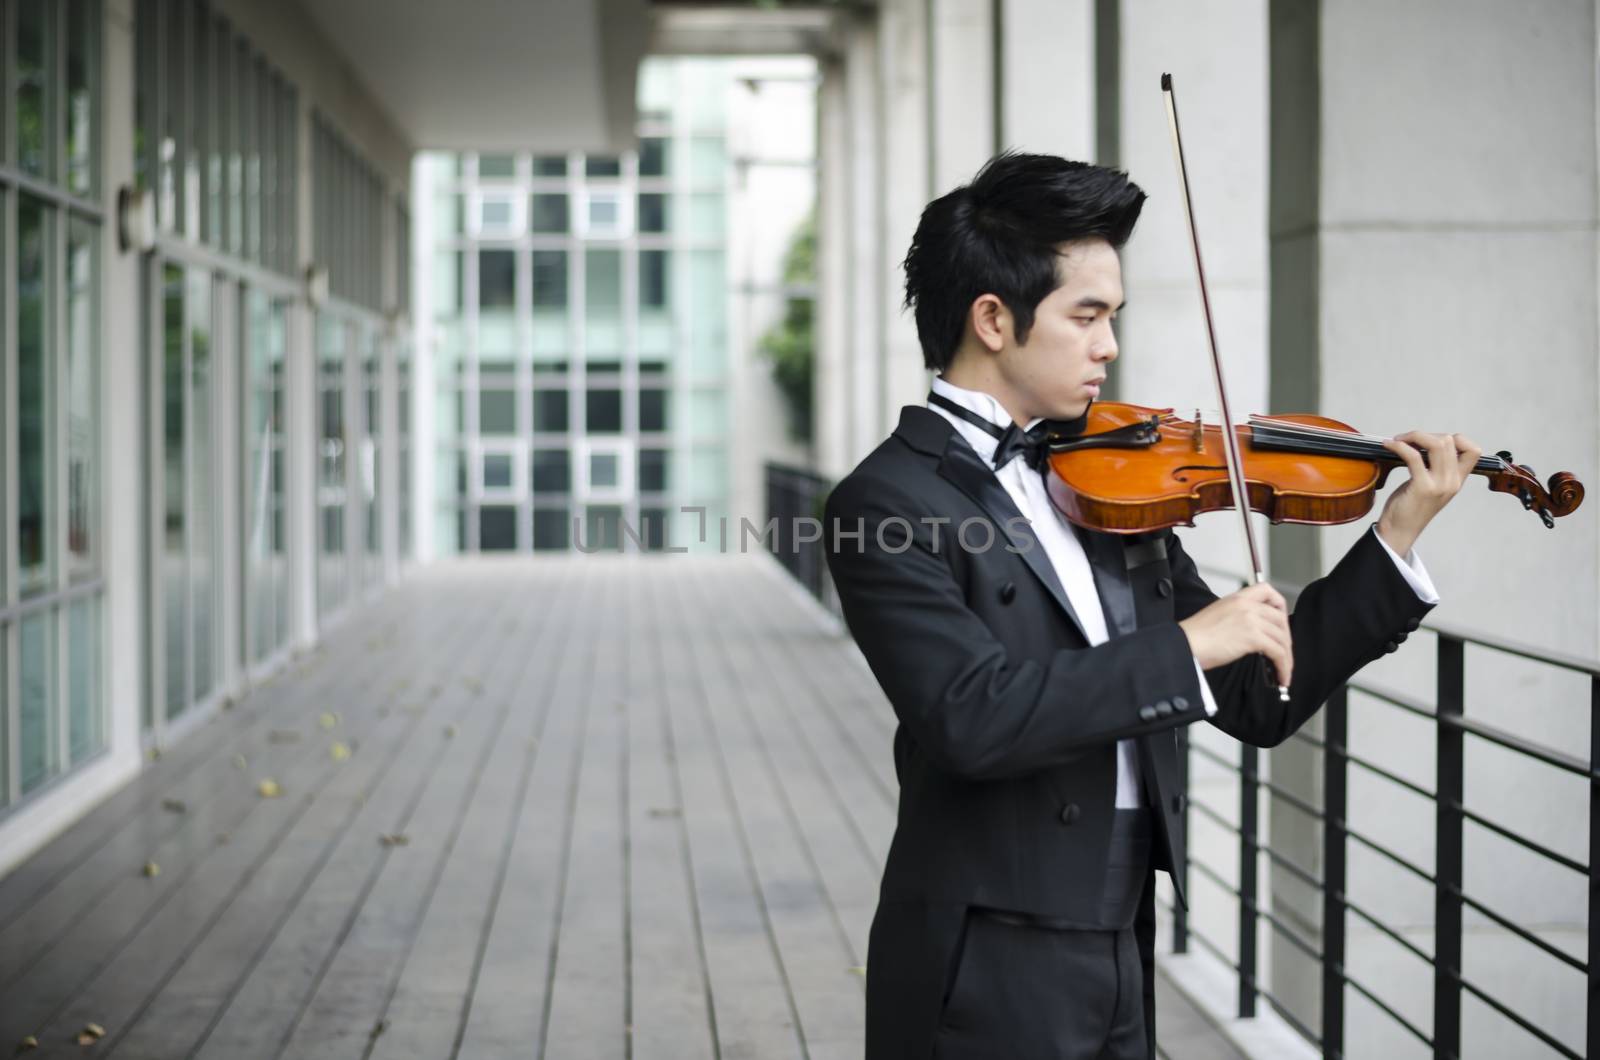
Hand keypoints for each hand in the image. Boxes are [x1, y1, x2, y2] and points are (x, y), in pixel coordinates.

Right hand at [1178, 582, 1292, 687]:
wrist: (1184, 645)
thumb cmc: (1194, 637)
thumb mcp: (1217, 616)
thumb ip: (1237, 617)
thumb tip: (1254, 634)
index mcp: (1237, 598)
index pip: (1267, 591)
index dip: (1279, 606)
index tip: (1280, 622)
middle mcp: (1246, 605)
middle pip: (1280, 619)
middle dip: (1285, 639)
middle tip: (1284, 654)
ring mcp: (1251, 619)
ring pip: (1282, 638)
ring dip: (1287, 658)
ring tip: (1283, 672)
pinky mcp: (1252, 637)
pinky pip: (1278, 652)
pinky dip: (1283, 667)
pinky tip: (1281, 677)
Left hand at [1377, 431, 1482, 555]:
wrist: (1400, 531)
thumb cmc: (1411, 506)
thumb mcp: (1432, 485)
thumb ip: (1435, 467)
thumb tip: (1423, 442)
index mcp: (1457, 480)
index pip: (1474, 451)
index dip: (1457, 439)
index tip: (1433, 442)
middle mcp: (1452, 481)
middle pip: (1449, 441)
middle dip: (1425, 435)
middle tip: (1406, 440)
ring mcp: (1439, 484)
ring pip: (1436, 444)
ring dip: (1414, 436)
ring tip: (1398, 440)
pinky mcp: (1422, 487)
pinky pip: (1414, 456)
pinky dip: (1400, 446)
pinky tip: (1389, 445)